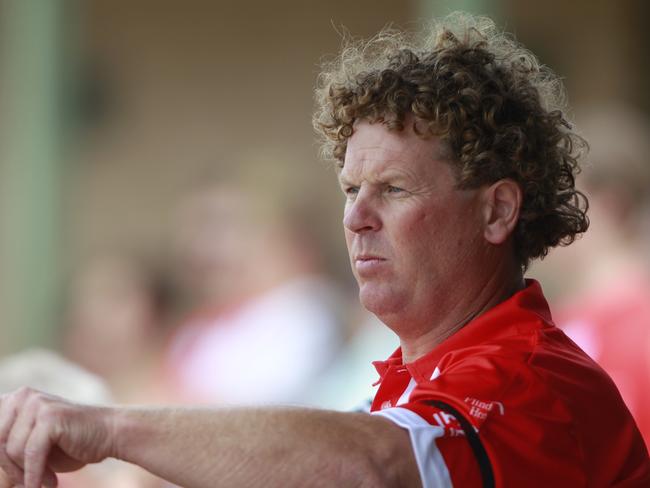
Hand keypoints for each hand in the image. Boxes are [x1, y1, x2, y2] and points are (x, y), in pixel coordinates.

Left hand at [0, 387, 114, 487]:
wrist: (108, 433)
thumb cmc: (71, 443)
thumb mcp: (32, 445)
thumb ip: (9, 448)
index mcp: (15, 399)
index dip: (0, 457)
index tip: (11, 476)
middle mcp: (23, 396)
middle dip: (11, 469)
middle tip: (29, 483)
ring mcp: (37, 403)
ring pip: (12, 450)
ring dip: (27, 473)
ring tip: (46, 480)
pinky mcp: (50, 416)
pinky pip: (31, 453)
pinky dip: (35, 474)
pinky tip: (48, 483)